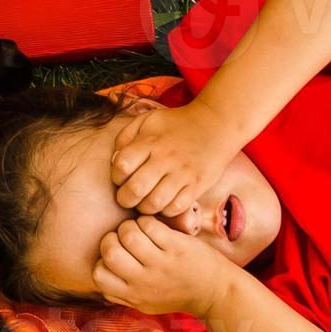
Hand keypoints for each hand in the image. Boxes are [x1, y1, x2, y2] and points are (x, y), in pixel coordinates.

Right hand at [92, 218, 240, 316]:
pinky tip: (156, 227)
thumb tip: (99, 275)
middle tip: (125, 238)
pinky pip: (151, 226)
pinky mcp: (177, 248)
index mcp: (133, 295)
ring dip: (131, 226)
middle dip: (112, 238)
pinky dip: (148, 221)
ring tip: (140, 230)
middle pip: (109, 251)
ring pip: (129, 234)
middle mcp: (145, 282)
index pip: (99, 274)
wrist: (215, 293)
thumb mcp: (145, 303)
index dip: (103, 260)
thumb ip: (121, 294)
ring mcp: (161, 264)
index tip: (117, 256)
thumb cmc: (176, 294)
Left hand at [111, 103, 239, 216]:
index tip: (122, 177)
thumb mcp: (147, 121)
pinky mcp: (197, 186)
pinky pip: (176, 208)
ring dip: (144, 207)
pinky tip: (163, 202)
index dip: (116, 176)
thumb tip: (114, 162)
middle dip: (125, 198)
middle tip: (128, 197)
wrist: (215, 125)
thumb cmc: (176, 125)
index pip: (122, 166)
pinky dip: (165, 210)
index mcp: (150, 142)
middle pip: (136, 189)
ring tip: (145, 201)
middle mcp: (166, 158)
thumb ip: (125, 137)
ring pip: (155, 203)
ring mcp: (183, 173)